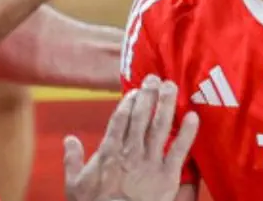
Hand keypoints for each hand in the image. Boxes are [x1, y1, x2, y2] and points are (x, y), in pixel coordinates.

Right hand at [64, 75, 198, 200]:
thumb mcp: (74, 185)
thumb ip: (72, 159)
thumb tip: (69, 139)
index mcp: (109, 151)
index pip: (120, 119)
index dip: (128, 102)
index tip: (135, 90)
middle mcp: (130, 152)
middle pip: (141, 117)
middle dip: (148, 95)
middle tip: (154, 78)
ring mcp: (150, 163)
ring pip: (160, 127)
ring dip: (166, 104)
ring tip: (171, 86)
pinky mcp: (167, 176)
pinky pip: (180, 150)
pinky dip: (188, 133)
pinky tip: (194, 116)